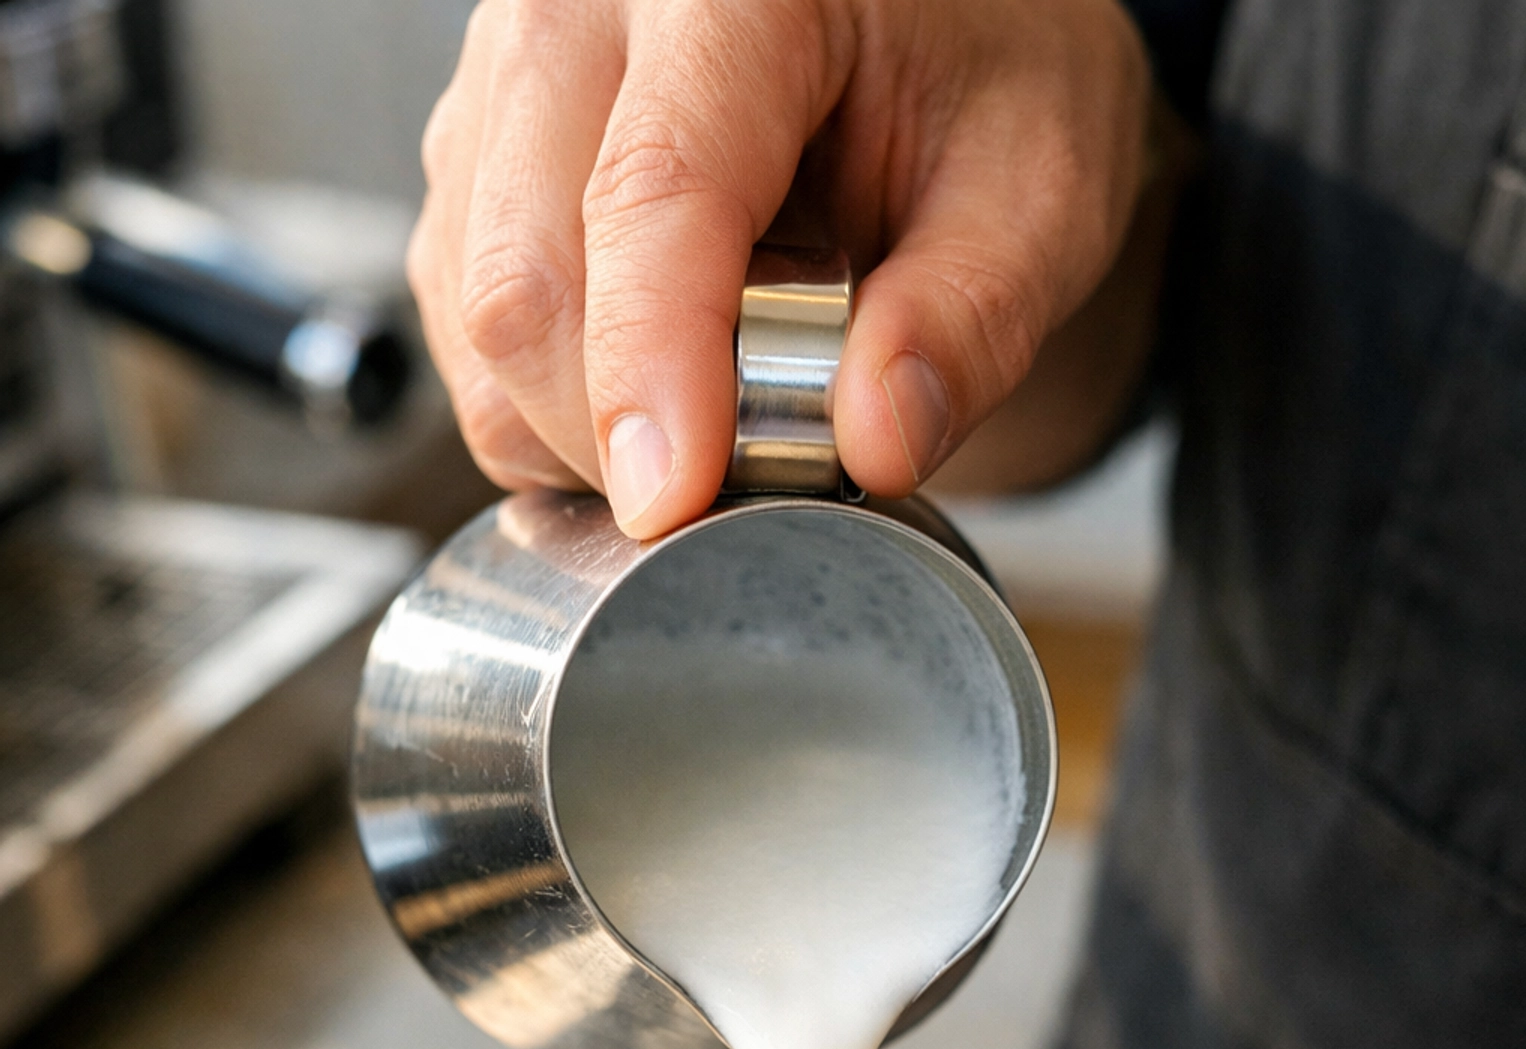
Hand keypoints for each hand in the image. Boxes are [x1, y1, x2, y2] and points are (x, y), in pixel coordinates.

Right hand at [408, 0, 1150, 531]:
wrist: (921, 32)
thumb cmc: (980, 77)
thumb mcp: (1039, 188)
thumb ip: (970, 317)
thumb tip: (876, 442)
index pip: (653, 192)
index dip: (652, 370)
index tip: (673, 504)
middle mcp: (580, 5)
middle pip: (525, 276)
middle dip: (620, 433)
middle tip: (747, 483)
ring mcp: (502, 82)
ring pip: (479, 323)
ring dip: (581, 433)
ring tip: (719, 413)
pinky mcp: (473, 161)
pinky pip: (468, 336)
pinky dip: (550, 412)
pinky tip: (656, 388)